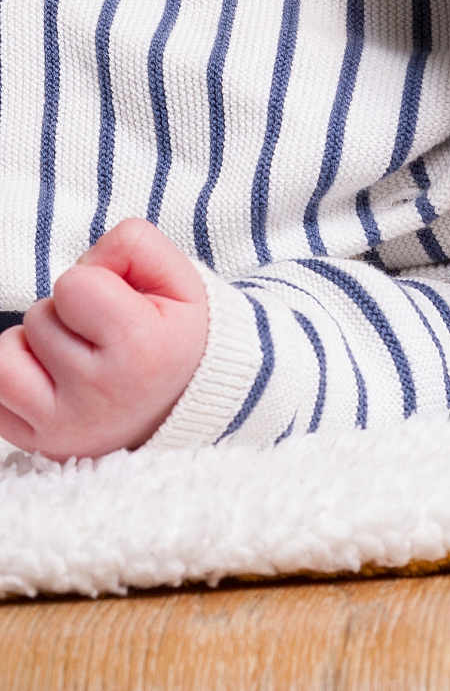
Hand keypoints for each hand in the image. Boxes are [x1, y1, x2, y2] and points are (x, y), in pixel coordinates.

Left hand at [0, 219, 208, 460]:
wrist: (189, 405)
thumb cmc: (178, 336)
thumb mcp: (182, 279)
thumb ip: (133, 245)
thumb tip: (81, 263)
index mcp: (141, 348)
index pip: (72, 284)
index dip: (97, 283)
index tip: (125, 308)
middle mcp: (101, 393)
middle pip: (40, 316)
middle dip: (69, 316)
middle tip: (109, 337)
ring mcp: (66, 426)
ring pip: (6, 354)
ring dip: (36, 345)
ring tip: (79, 356)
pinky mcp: (40, 446)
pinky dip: (19, 377)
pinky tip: (56, 380)